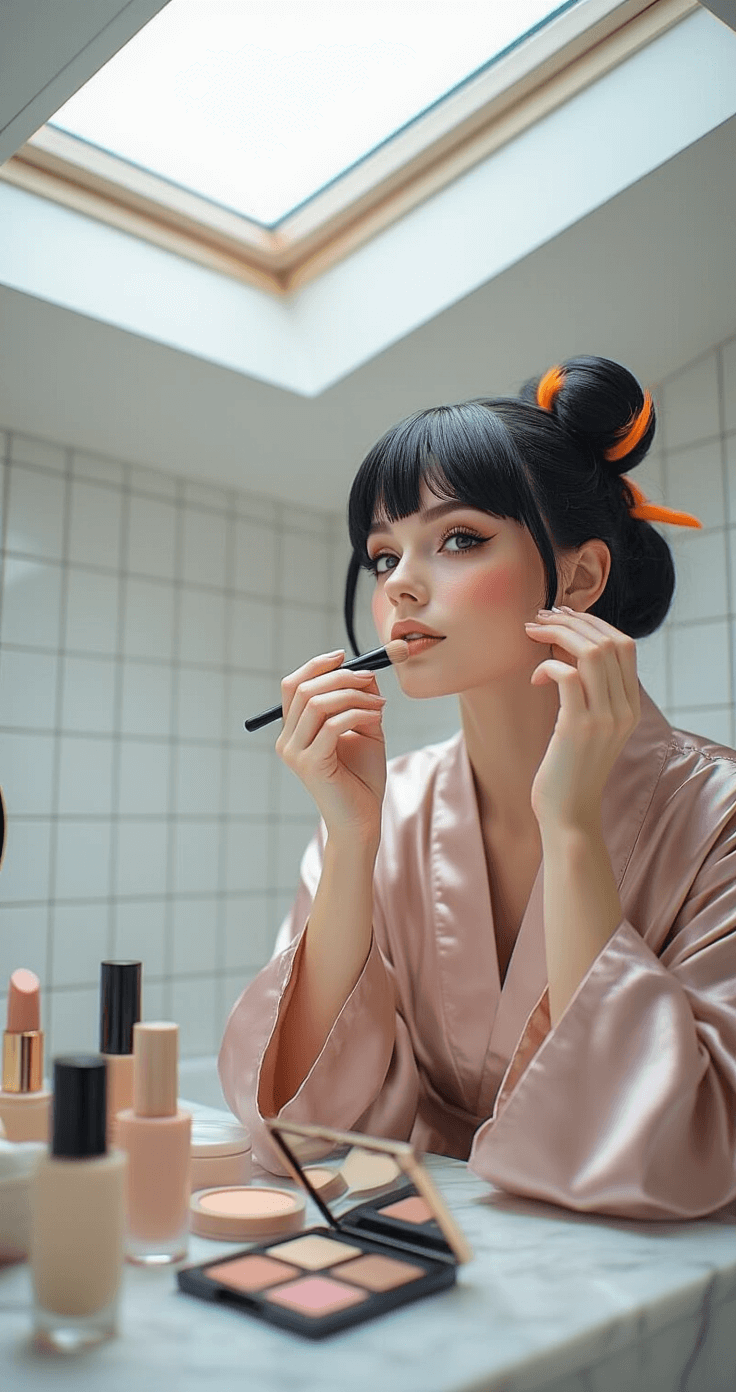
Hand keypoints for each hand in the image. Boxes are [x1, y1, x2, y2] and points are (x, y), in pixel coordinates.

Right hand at [276, 649, 386, 845]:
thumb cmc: (362, 778)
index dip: (316, 665)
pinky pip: (332, 725)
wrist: (362, 820)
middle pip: (304, 689)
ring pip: (317, 704)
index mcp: (293, 731)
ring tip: (379, 704)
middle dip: (340, 677)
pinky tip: (377, 717)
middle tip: (370, 678)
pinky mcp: (311, 765)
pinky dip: (358, 714)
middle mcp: (287, 741)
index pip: (292, 685)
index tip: (344, 655)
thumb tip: (364, 671)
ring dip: (353, 695)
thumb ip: (359, 701)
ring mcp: (295, 753)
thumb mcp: (363, 729)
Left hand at [524, 607, 640, 831]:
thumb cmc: (569, 771)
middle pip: (609, 641)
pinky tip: (534, 679)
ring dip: (557, 634)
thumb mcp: (589, 727)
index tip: (562, 617)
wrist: (568, 816)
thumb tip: (564, 650)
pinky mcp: (577, 728)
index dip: (593, 623)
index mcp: (630, 706)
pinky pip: (566, 676)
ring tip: (533, 634)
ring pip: (590, 652)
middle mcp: (623, 709)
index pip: (625, 644)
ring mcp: (604, 718)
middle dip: (571, 621)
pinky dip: (547, 666)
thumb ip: (589, 693)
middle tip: (540, 618)